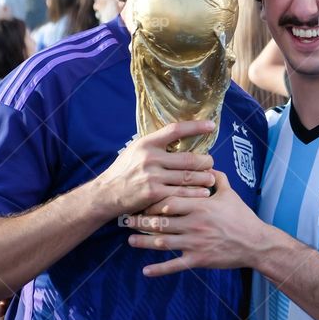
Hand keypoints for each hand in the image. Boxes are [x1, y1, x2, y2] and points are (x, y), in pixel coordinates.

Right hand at [90, 121, 216, 219]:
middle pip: (188, 158)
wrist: (106, 194)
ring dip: (204, 178)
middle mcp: (150, 158)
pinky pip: (181, 193)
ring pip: (187, 176)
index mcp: (146, 143)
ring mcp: (152, 177)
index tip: (211, 125)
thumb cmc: (124, 170)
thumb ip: (156, 144)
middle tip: (211, 162)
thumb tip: (180, 135)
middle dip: (205, 161)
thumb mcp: (135, 150)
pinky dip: (195, 193)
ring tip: (212, 178)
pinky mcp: (153, 194)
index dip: (195, 127)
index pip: (175, 130)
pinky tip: (204, 193)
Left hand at [127, 171, 266, 274]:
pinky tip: (145, 271)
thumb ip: (217, 178)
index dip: (153, 202)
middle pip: (160, 222)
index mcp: (200, 206)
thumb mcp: (230, 194)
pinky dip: (158, 269)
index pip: (169, 201)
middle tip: (127, 219)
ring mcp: (195, 243)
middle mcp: (194, 224)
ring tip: (130, 240)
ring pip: (162, 243)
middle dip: (141, 221)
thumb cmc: (242, 217)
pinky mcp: (198, 260)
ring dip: (143, 242)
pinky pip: (174, 266)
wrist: (255, 243)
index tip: (142, 200)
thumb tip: (207, 165)